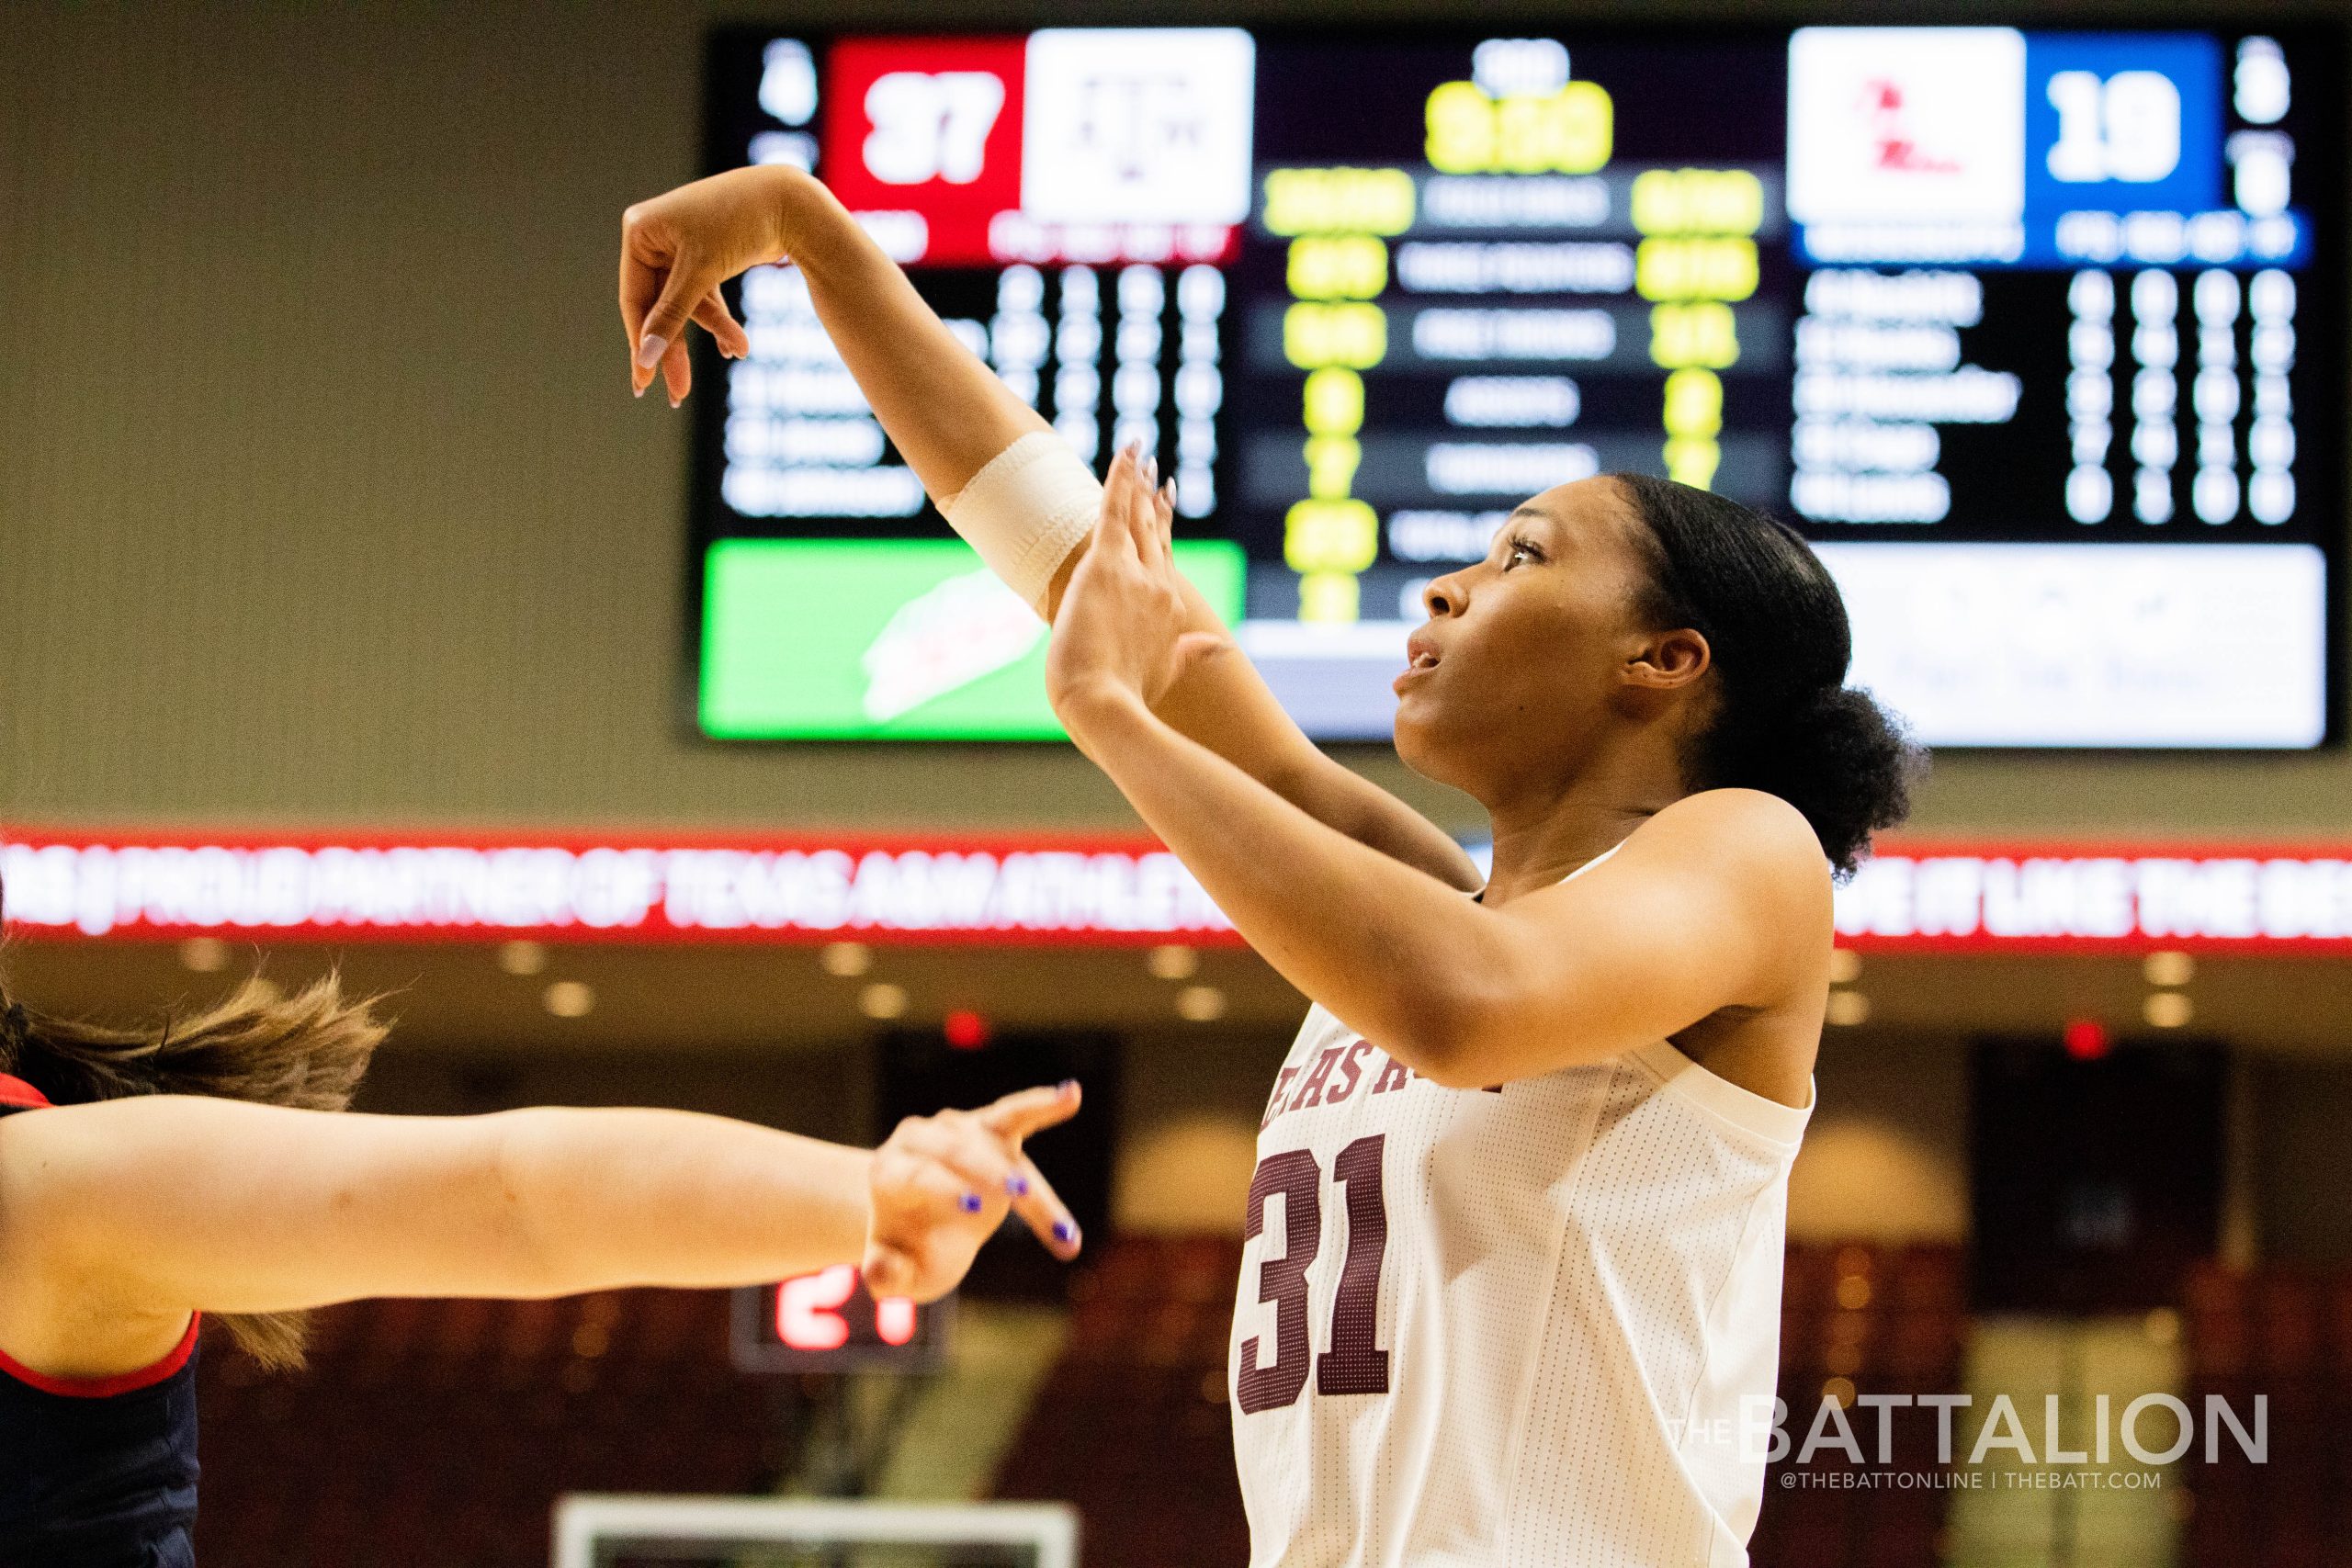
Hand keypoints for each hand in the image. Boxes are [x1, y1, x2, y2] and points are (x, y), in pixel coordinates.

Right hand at [618, 166, 798, 404]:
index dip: (641, 343)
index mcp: (640, 231)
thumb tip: (646, 357)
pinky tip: (734, 346)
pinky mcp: (706, 257)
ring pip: (687, 305)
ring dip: (714, 328)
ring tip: (740, 350)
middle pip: (659, 307)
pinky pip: (704, 298)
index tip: (643, 382)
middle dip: (675, 348)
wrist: (791, 201)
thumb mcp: (701, 271)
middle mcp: (655, 238)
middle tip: (678, 395)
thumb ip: (672, 315)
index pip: (634, 298)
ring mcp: (680, 248)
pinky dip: (720, 320)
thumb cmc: (740, 223)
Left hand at [861, 1080, 1083, 1302]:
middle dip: (986, 1169)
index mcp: (889, 1172)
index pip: (918, 1173)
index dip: (945, 1188)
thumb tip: (877, 1277)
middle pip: (955, 1151)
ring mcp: (954, 1129)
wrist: (920, 1224)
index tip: (973, 1210)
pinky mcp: (988, 1127)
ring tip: (1040, 1183)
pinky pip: (1015, 1113)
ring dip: (1017, 1164)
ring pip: (991, 1139)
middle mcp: (918, 1140)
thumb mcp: (897, 1271)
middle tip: (1017, 1195)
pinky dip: (1043, 1105)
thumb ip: (885, 1275)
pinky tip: (1072, 1095)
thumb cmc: (909, 1250)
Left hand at [1045, 447, 1229, 730]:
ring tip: (1142, 454)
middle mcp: (1159, 587)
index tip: (1167, 501)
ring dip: (1140, 482)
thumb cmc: (1125, 699)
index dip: (1167, 529)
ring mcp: (1135, 574)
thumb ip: (1191, 654)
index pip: (1166, 559)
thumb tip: (1222, 646)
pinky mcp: (1106, 565)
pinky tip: (1129, 450)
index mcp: (1169, 612)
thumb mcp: (1163, 673)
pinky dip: (1122, 477)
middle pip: (1156, 533)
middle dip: (1156, 500)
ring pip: (1138, 517)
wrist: (1105, 706)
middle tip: (1156, 472)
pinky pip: (1115, 509)